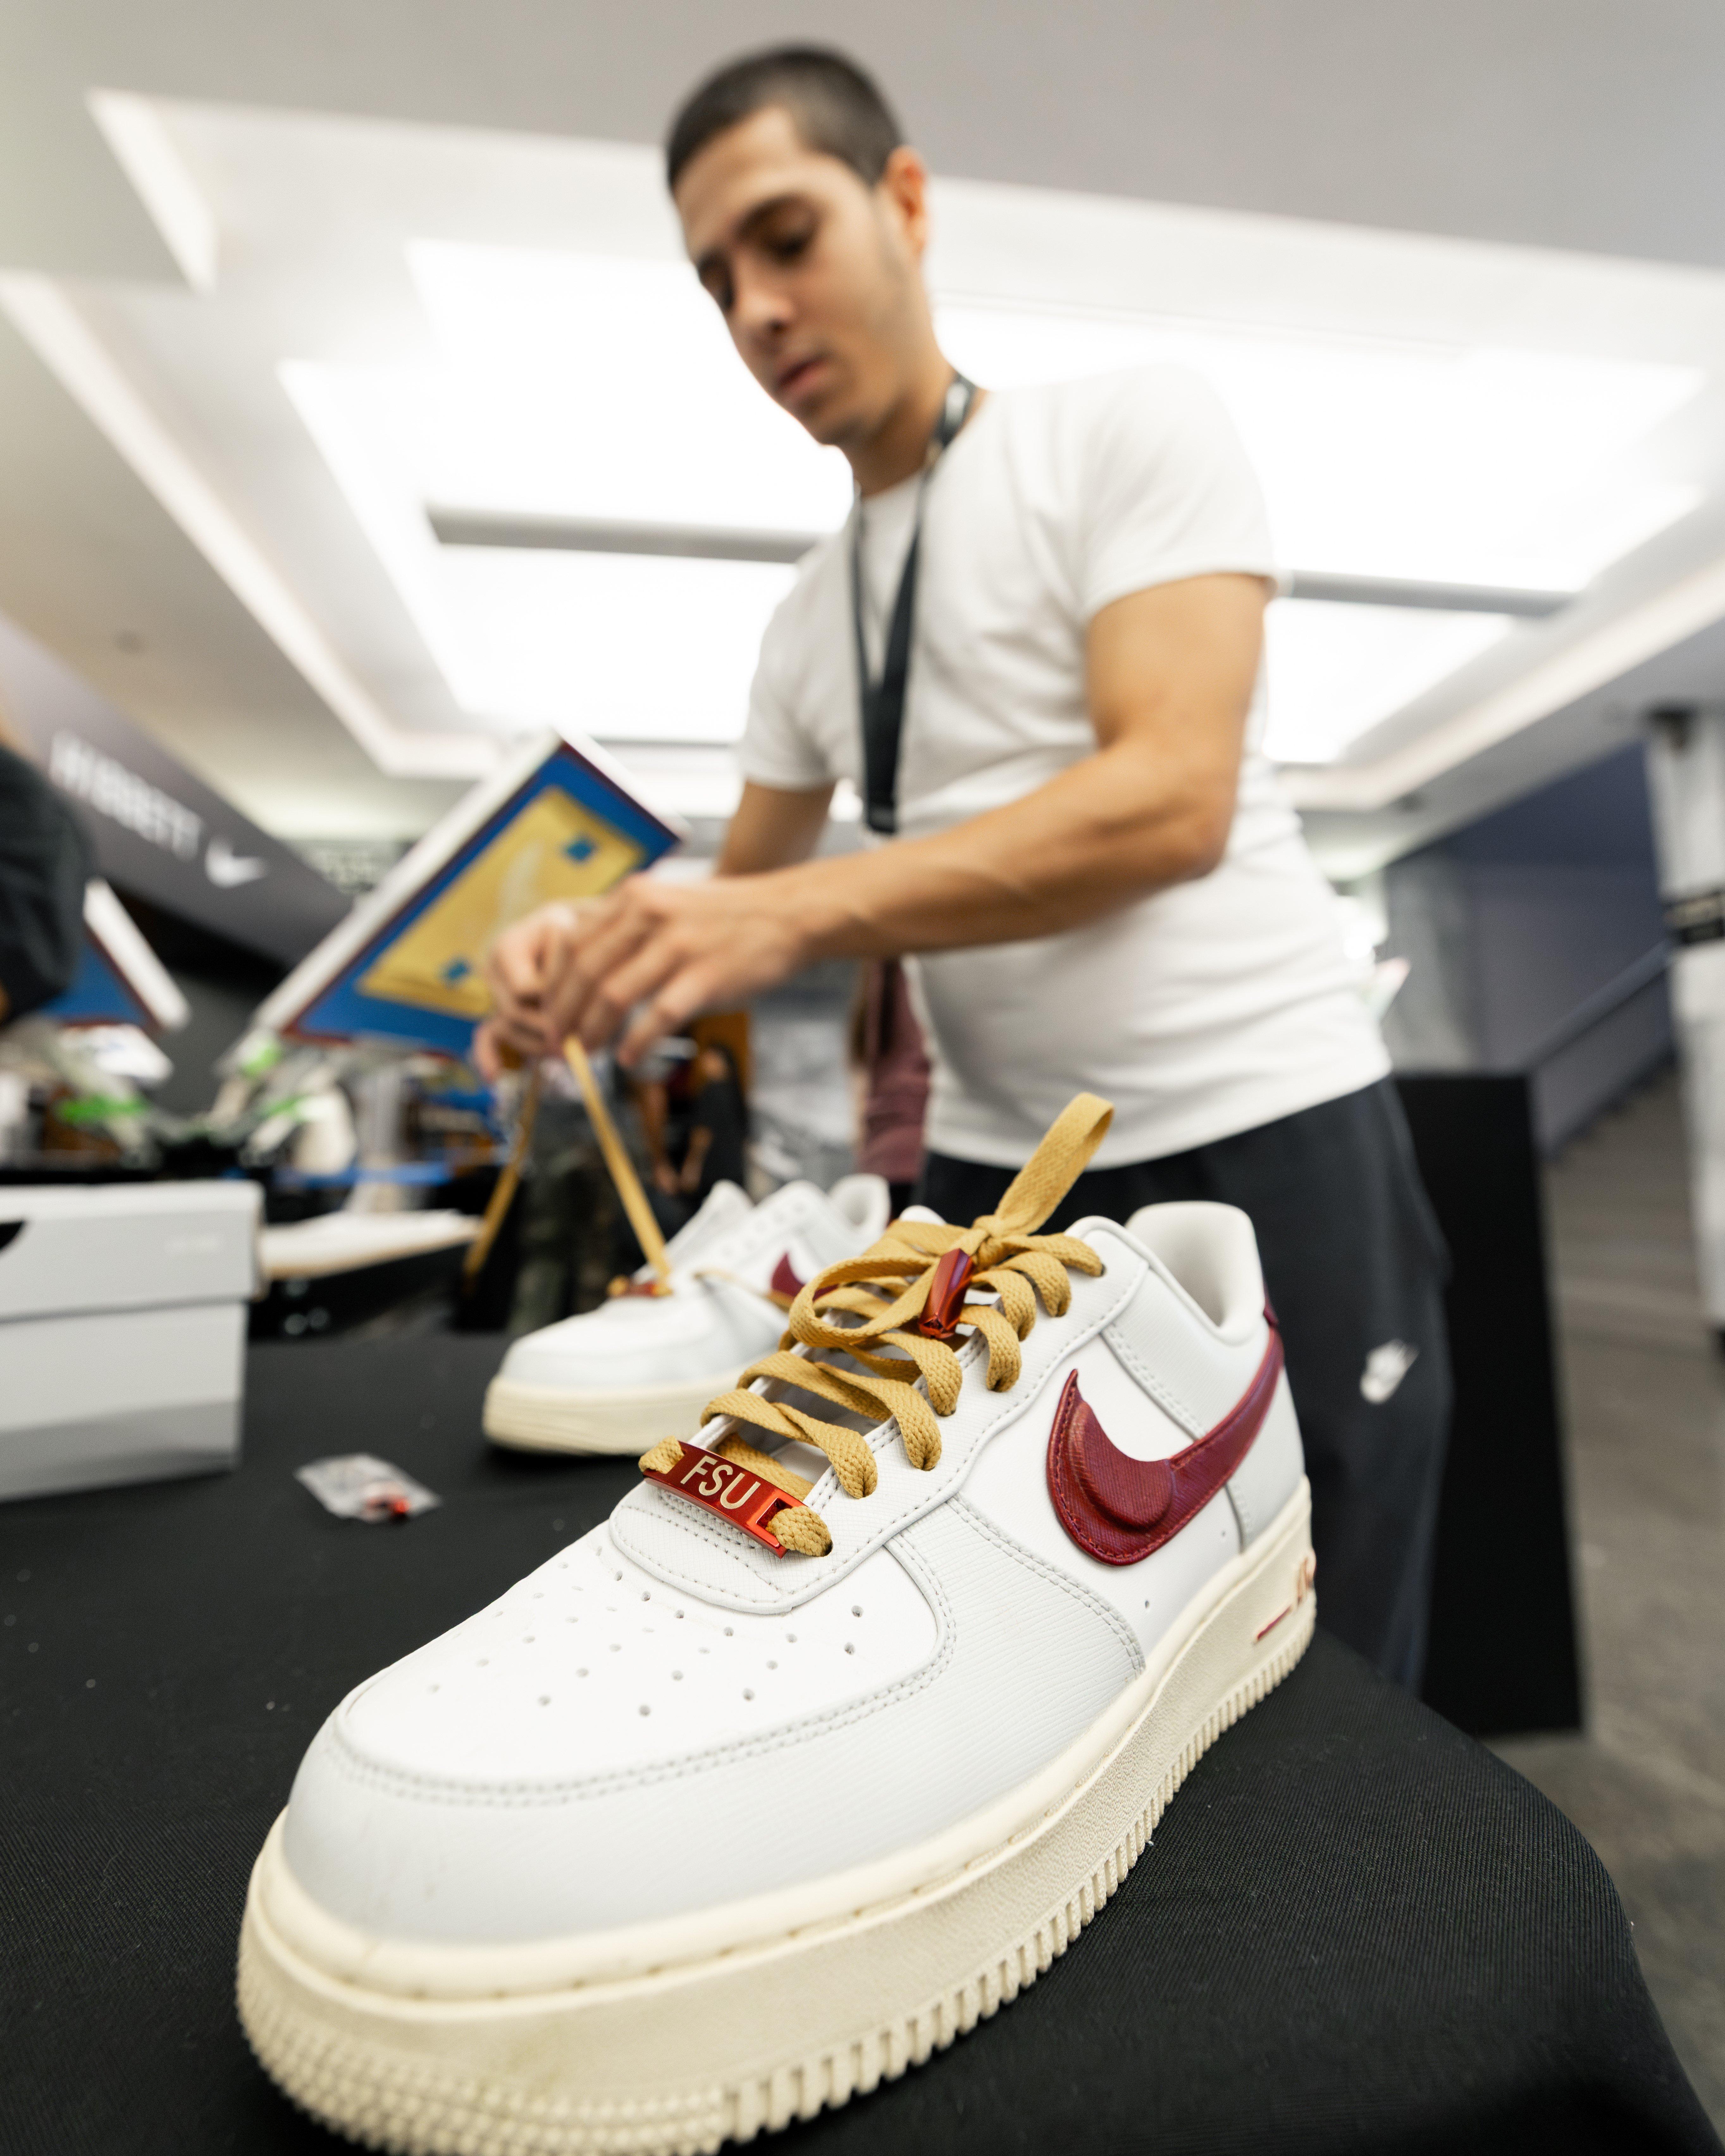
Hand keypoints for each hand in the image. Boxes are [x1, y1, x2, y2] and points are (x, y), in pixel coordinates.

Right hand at [474, 902, 587, 1075]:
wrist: (570, 930)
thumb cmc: (577, 930)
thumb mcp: (576, 935)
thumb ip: (567, 968)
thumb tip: (563, 1013)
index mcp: (508, 948)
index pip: (525, 990)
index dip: (554, 1004)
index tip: (583, 1009)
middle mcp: (494, 972)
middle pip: (515, 1014)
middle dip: (548, 1031)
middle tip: (579, 1043)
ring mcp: (494, 995)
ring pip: (508, 1030)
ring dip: (536, 1045)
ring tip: (567, 1054)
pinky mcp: (499, 1013)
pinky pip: (486, 1037)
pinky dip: (488, 1056)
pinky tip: (493, 1075)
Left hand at [483, 874, 813, 1068]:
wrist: (789, 914)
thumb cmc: (726, 916)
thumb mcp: (668, 902)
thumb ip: (627, 927)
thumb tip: (582, 970)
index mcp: (635, 897)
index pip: (573, 943)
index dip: (553, 985)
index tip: (546, 1014)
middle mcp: (650, 915)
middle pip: (586, 972)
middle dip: (563, 1014)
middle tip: (556, 1043)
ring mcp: (678, 944)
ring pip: (613, 995)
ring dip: (593, 1031)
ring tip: (586, 1053)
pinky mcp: (706, 975)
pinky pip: (657, 1017)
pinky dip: (636, 1042)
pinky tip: (628, 1058)